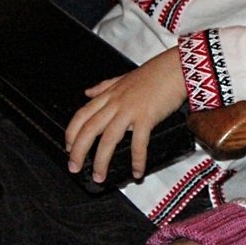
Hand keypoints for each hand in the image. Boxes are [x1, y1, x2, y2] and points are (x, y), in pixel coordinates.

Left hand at [65, 47, 185, 182]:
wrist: (177, 67)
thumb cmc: (155, 72)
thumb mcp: (124, 77)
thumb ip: (104, 86)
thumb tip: (87, 93)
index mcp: (109, 95)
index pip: (81, 115)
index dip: (71, 134)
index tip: (69, 148)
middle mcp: (116, 104)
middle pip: (89, 130)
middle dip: (78, 152)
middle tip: (75, 168)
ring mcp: (130, 111)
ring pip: (108, 139)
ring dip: (102, 161)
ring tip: (100, 177)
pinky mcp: (147, 118)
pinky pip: (138, 143)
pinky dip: (137, 160)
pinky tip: (137, 172)